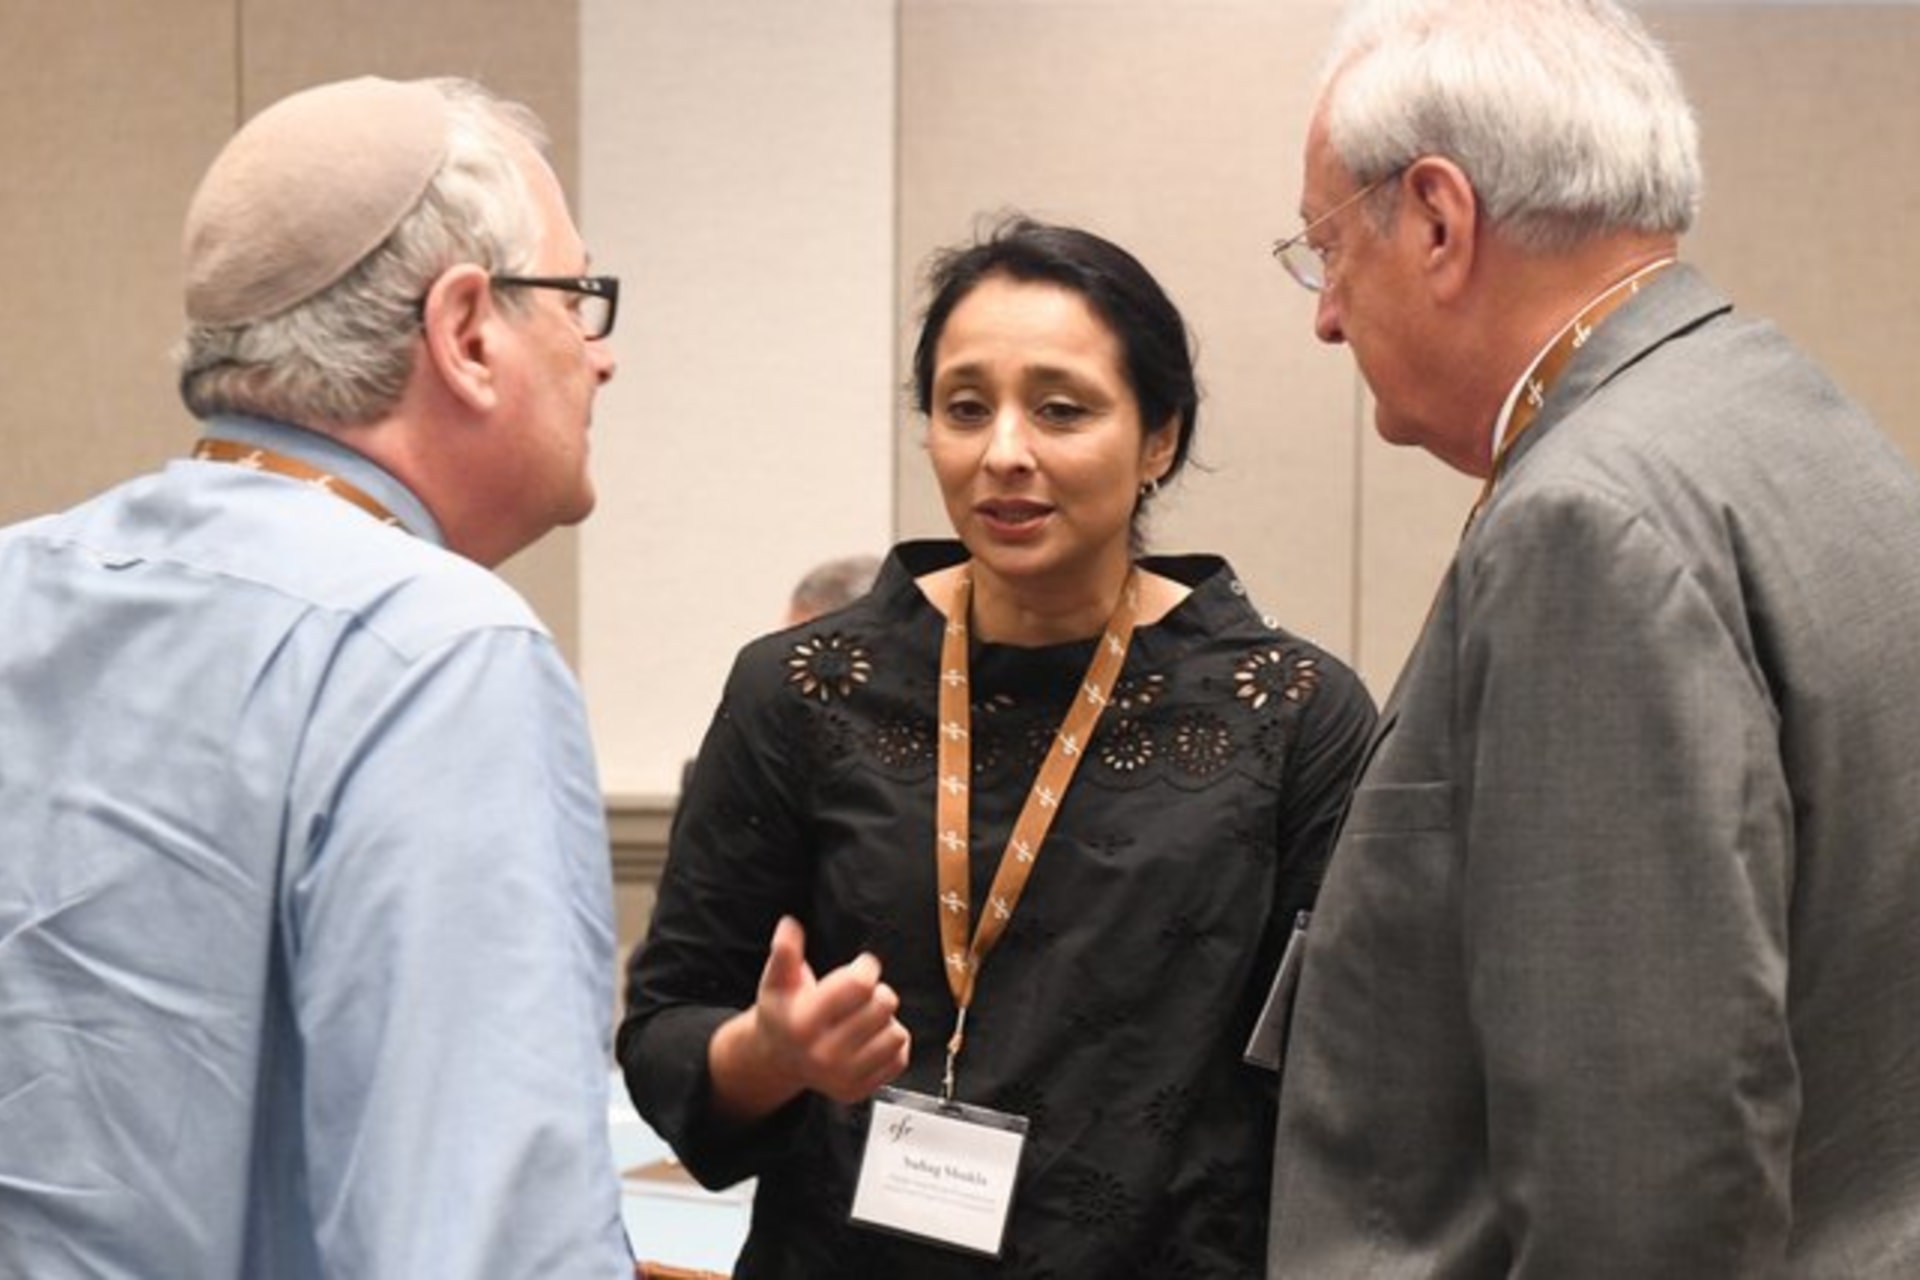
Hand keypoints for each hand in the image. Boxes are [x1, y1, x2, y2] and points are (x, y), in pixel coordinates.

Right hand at [708, 916, 911, 1119]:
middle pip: (883, 1005)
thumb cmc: (783, 1012)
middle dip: (877, 991)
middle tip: (860, 995)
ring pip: (897, 1033)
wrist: (779, 1059)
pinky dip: (891, 1044)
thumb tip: (789, 925)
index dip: (866, 967)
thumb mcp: (778, 980)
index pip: (860, 985)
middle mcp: (823, 1055)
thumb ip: (785, 952)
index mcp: (804, 1024)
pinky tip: (869, 1039)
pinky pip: (900, 1057)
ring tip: (863, 1019)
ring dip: (885, 1020)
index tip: (862, 967)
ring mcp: (843, 1077)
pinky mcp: (859, 1090)